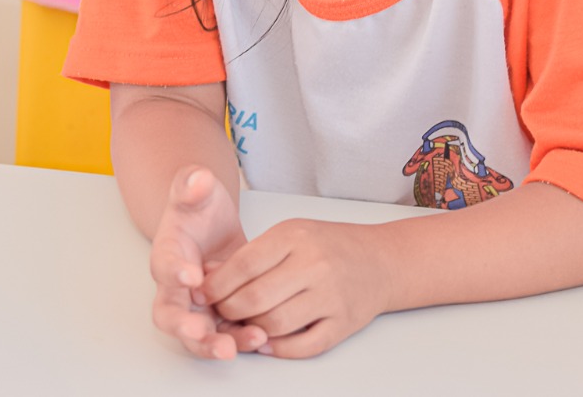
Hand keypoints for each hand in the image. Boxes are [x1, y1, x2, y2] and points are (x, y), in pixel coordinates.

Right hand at [149, 167, 267, 359]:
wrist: (210, 223)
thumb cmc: (199, 206)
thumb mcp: (196, 188)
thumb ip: (192, 184)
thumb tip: (196, 179)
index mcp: (167, 252)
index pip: (163, 265)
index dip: (174, 272)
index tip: (191, 276)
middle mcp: (175, 286)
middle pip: (170, 314)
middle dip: (183, 327)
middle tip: (200, 333)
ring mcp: (195, 305)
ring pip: (195, 335)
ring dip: (212, 344)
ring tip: (236, 348)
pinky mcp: (218, 314)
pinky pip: (223, 334)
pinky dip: (237, 340)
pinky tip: (259, 338)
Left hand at [200, 218, 392, 358]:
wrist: (381, 260)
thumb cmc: (328, 246)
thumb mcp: (290, 234)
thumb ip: (253, 255)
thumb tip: (208, 276)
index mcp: (295, 237)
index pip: (244, 265)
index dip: (216, 284)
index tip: (201, 294)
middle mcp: (314, 265)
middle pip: (255, 298)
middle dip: (228, 311)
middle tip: (219, 313)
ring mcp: (331, 296)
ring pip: (276, 324)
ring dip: (250, 331)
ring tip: (241, 326)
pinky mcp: (343, 323)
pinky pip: (304, 345)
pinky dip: (279, 349)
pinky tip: (265, 341)